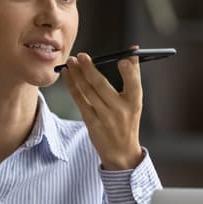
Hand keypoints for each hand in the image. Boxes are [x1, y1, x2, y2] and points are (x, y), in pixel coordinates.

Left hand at [61, 47, 143, 169]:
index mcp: (135, 102)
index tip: (122, 59)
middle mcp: (120, 110)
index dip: (129, 71)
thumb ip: (133, 76)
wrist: (121, 152)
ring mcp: (104, 117)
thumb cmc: (128, 120)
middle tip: (81, 55)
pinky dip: (72, 85)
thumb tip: (131, 52)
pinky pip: (79, 100)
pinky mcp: (91, 122)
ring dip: (77, 74)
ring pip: (87, 91)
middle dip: (90, 68)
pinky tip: (67, 75)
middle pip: (102, 85)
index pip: (134, 84)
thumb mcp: (135, 102)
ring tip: (70, 61)